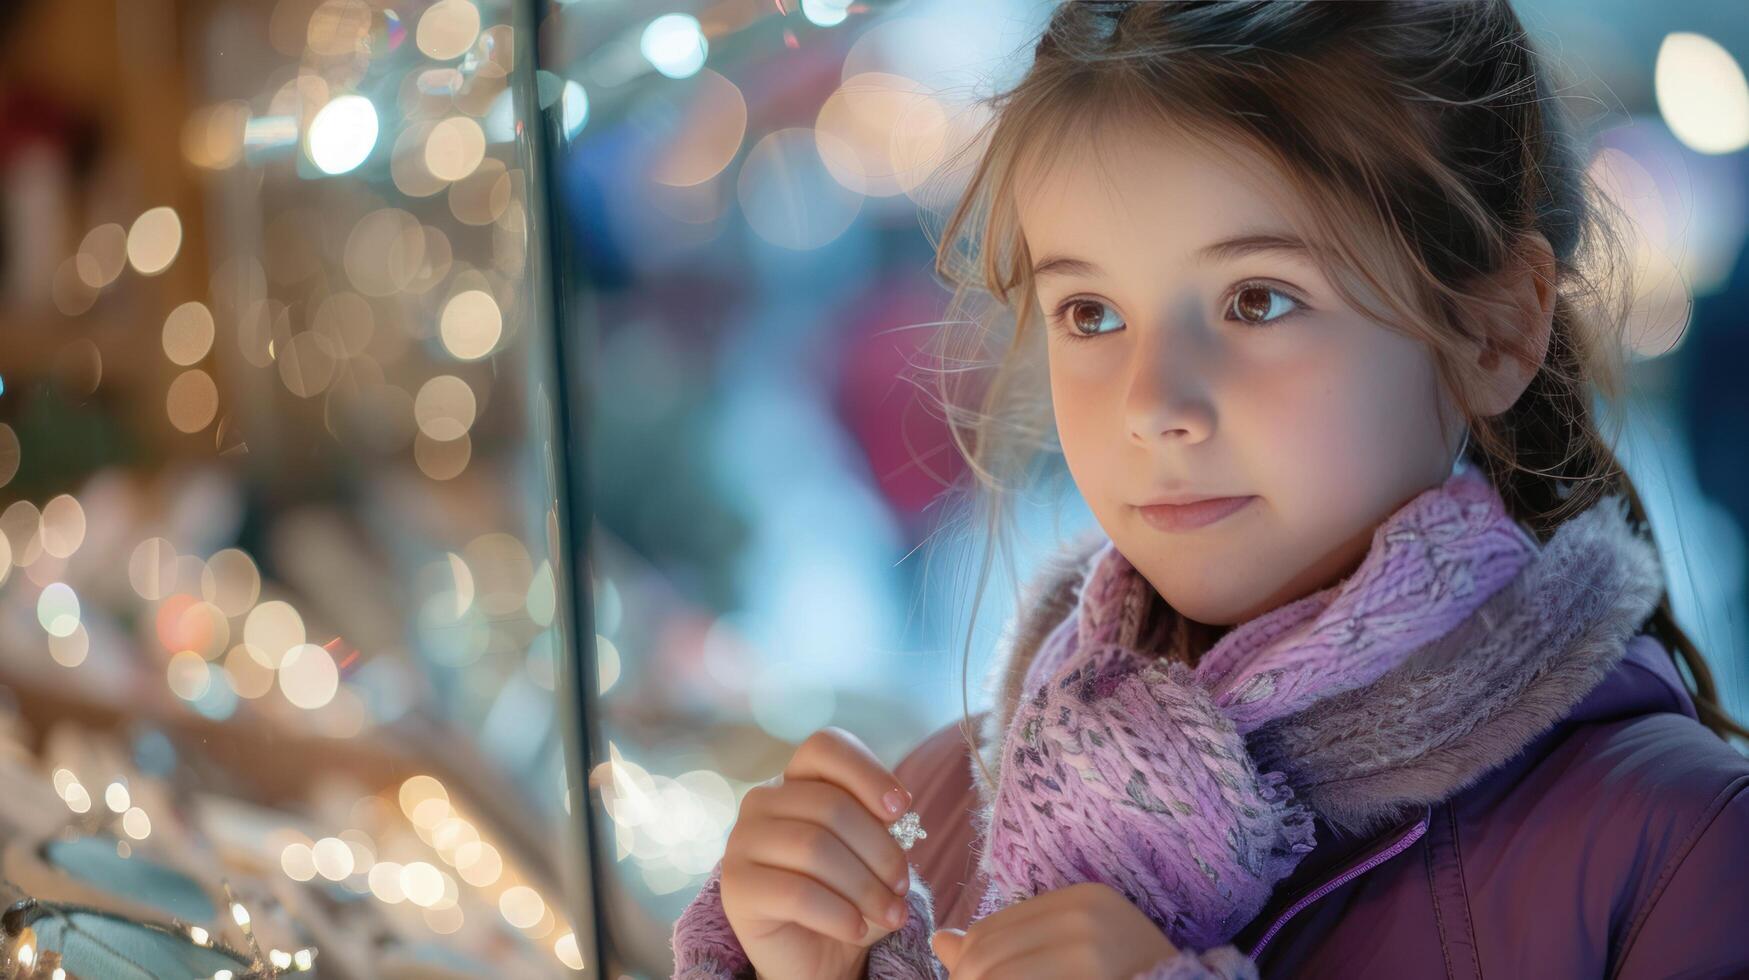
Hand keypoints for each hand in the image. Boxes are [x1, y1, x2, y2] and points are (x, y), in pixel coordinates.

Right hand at [719, 727, 915, 979]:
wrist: (818, 956)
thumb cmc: (848, 896)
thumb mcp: (872, 854)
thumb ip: (880, 825)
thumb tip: (894, 814)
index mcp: (796, 781)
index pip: (825, 747)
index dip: (867, 772)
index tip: (902, 809)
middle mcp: (762, 801)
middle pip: (830, 805)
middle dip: (879, 850)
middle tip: (902, 888)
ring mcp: (741, 841)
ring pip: (814, 848)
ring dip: (865, 887)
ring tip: (891, 914)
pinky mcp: (735, 887)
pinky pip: (796, 893)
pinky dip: (838, 914)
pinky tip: (857, 929)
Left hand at [929, 882, 1179, 979]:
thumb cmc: (1127, 979)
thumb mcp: (1071, 953)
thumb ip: (1006, 945)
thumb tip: (940, 942)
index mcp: (1078, 899)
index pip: (990, 932)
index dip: (969, 969)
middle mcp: (1083, 916)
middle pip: (986, 957)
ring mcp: (1089, 950)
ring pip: (995, 978)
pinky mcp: (1092, 978)